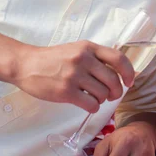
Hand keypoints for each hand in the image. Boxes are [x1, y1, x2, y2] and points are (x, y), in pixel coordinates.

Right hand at [12, 40, 134, 112]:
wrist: (26, 64)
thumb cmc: (53, 59)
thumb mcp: (76, 49)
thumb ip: (95, 57)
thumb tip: (119, 72)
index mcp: (88, 47)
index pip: (118, 58)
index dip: (129, 72)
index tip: (130, 82)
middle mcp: (83, 59)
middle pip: (113, 80)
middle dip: (116, 92)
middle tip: (111, 95)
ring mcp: (74, 76)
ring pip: (103, 94)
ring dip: (102, 100)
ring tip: (94, 98)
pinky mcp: (66, 92)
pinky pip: (91, 104)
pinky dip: (93, 107)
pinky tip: (87, 104)